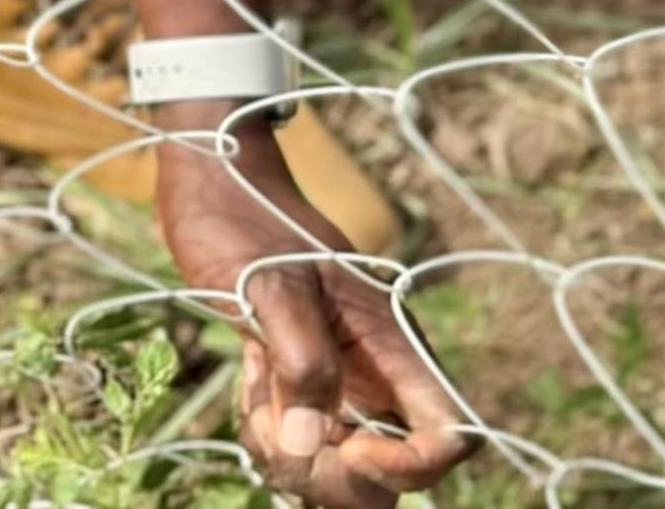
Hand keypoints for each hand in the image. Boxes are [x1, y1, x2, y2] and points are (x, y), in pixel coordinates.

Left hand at [158, 126, 473, 505]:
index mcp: (391, 341)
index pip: (448, 433)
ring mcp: (341, 387)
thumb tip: (309, 441)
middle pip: (391, 479)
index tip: (348, 447)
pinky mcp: (305, 391)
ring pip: (342, 473)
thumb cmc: (245, 221)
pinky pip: (303, 451)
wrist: (216, 184)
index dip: (408, 466)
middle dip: (335, 478)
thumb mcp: (270, 284)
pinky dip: (271, 441)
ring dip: (291, 460)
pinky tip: (249, 382)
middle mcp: (378, 375)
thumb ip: (300, 359)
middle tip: (278, 429)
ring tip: (254, 395)